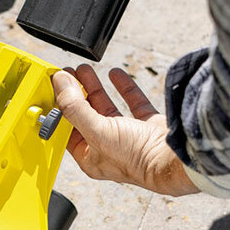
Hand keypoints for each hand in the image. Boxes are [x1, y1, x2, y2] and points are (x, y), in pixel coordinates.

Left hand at [51, 65, 198, 196]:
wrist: (176, 160)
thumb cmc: (137, 158)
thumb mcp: (97, 131)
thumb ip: (75, 106)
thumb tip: (60, 82)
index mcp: (90, 156)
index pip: (66, 129)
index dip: (59, 106)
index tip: (53, 86)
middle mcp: (108, 148)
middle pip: (85, 115)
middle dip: (75, 92)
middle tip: (67, 73)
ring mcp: (129, 136)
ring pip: (106, 107)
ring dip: (95, 87)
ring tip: (84, 69)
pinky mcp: (147, 126)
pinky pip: (133, 103)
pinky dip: (124, 87)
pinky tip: (115, 74)